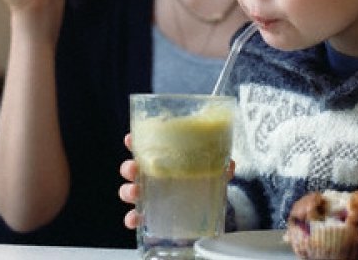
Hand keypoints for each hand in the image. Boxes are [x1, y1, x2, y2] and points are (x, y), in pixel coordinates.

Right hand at [118, 134, 237, 229]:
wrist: (207, 205)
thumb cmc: (201, 180)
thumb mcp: (212, 169)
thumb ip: (220, 166)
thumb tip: (230, 165)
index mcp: (162, 159)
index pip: (144, 147)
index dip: (134, 142)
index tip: (130, 139)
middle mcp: (151, 176)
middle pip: (131, 169)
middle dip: (129, 168)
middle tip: (134, 169)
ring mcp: (149, 196)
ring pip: (129, 192)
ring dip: (128, 191)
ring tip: (136, 192)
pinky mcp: (150, 216)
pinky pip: (135, 217)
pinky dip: (132, 218)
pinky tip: (136, 218)